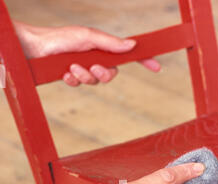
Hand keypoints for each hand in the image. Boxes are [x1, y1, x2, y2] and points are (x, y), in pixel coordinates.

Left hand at [14, 21, 160, 85]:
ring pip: (95, 82)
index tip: (156, 66)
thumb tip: (132, 45)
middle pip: (111, 74)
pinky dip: (73, 80)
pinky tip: (65, 74)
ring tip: (71, 67)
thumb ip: (110, 43)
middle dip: (103, 74)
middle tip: (93, 67)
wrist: (35, 49)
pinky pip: (81, 86)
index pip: (127, 54)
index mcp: (102, 47)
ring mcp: (84, 68)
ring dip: (84, 76)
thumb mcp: (88, 37)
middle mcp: (95, 57)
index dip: (142, 60)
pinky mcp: (73, 77)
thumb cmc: (60, 38)